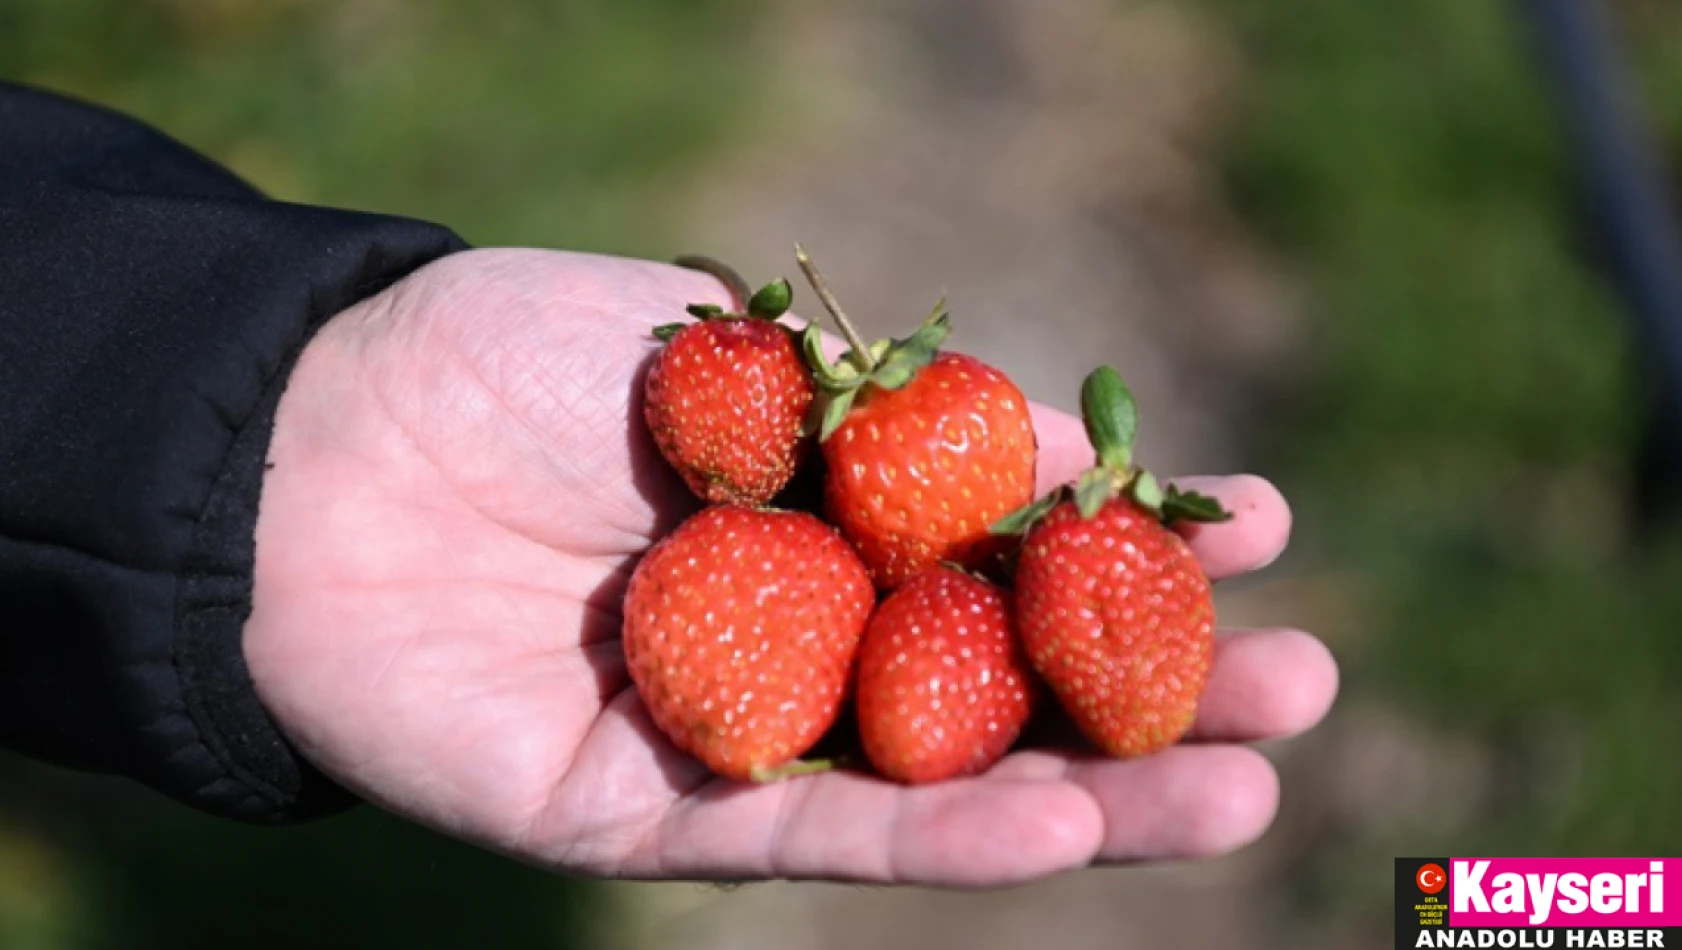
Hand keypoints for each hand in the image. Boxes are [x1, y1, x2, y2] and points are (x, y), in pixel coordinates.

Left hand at [246, 248, 1337, 886]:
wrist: (305, 444)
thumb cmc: (504, 363)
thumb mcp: (724, 345)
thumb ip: (889, 411)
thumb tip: (1068, 445)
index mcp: (824, 522)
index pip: (1010, 554)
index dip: (1135, 549)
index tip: (1264, 530)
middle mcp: (803, 636)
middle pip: (1003, 687)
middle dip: (1155, 691)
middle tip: (1304, 688)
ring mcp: (741, 734)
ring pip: (941, 784)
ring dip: (1098, 797)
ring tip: (1248, 788)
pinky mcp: (658, 816)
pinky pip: (817, 835)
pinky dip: (941, 833)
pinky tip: (1065, 819)